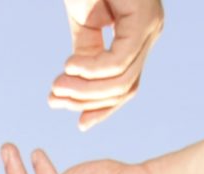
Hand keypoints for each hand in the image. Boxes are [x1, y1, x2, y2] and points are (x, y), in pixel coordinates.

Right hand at [53, 0, 162, 129]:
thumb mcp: (84, 22)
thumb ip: (87, 53)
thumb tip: (80, 87)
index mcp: (138, 34)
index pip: (126, 84)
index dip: (103, 108)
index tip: (79, 124)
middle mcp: (149, 31)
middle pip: (125, 88)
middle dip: (88, 101)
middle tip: (54, 100)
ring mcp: (149, 26)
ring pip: (122, 80)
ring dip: (85, 90)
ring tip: (57, 87)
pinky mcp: (142, 20)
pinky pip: (119, 61)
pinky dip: (92, 71)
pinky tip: (70, 67)